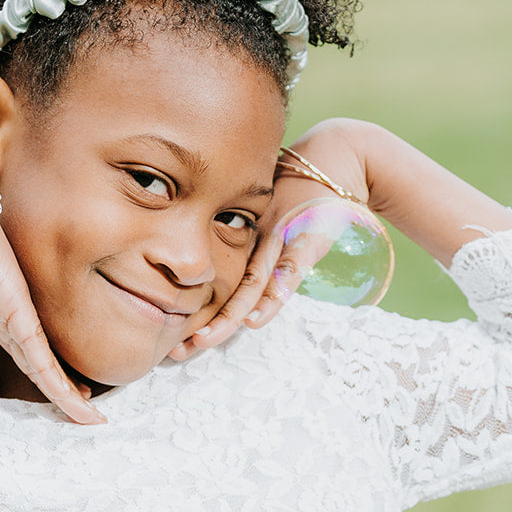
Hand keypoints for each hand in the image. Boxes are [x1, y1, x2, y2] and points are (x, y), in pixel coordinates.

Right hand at [0, 212, 104, 425]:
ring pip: (48, 365)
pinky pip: (41, 359)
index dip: (41, 371)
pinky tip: (78, 407)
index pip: (23, 346)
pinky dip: (59, 387)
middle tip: (86, 411)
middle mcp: (11, 310)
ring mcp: (18, 311)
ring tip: (90, 422)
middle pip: (42, 359)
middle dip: (63, 386)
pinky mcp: (18, 312)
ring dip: (69, 395)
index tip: (59, 390)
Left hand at [167, 120, 370, 359]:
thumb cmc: (305, 195)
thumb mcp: (283, 228)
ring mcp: (280, 239)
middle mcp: (258, 242)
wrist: (333, 159)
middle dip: (205, 324)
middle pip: (229, 291)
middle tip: (177, 352)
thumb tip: (247, 291)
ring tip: (202, 341)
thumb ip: (269, 256)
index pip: (222, 287)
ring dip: (227, 315)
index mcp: (248, 243)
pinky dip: (274, 294)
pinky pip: (290, 269)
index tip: (177, 343)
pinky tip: (254, 318)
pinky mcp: (307, 236)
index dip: (202, 316)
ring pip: (250, 284)